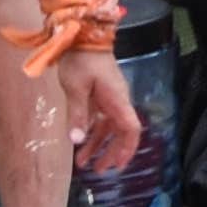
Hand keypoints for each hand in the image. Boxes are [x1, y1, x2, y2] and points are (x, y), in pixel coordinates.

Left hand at [61, 52, 146, 179]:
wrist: (83, 35)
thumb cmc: (82, 60)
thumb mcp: (76, 88)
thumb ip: (77, 115)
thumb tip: (77, 141)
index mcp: (117, 100)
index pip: (130, 129)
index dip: (127, 149)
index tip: (118, 165)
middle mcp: (117, 101)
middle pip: (121, 133)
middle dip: (111, 153)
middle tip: (98, 170)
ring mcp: (110, 98)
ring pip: (108, 128)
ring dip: (98, 145)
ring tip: (83, 163)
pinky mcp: (101, 94)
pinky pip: (100, 119)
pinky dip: (91, 132)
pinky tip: (80, 142)